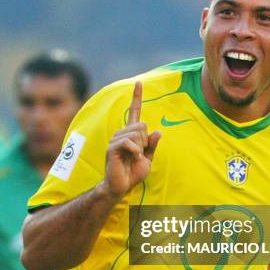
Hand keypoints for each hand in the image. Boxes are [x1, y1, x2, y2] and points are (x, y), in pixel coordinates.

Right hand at [103, 81, 160, 197]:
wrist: (121, 186)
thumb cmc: (133, 172)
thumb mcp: (148, 159)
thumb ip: (152, 145)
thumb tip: (158, 131)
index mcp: (130, 134)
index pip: (134, 111)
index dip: (136, 97)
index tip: (138, 82)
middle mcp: (121, 133)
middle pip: (142, 125)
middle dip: (146, 141)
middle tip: (139, 154)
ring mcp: (115, 139)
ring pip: (137, 134)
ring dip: (140, 148)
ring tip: (134, 158)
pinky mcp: (112, 147)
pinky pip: (129, 142)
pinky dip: (135, 151)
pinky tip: (132, 158)